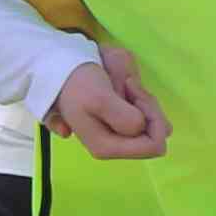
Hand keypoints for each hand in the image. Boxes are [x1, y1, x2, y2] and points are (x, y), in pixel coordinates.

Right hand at [43, 44, 166, 156]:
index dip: (152, 119)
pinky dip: (140, 97)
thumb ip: (124, 118)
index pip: (154, 146)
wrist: (60, 68)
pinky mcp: (120, 122)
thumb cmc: (77, 83)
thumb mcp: (100, 99)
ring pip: (151, 122)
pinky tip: (125, 86)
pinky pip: (145, 114)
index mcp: (108, 148)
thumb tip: (141, 127)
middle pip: (155, 134)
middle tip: (129, 85)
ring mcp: (118, 134)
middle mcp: (114, 146)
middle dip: (148, 107)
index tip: (135, 95)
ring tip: (125, 82)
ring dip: (143, 99)